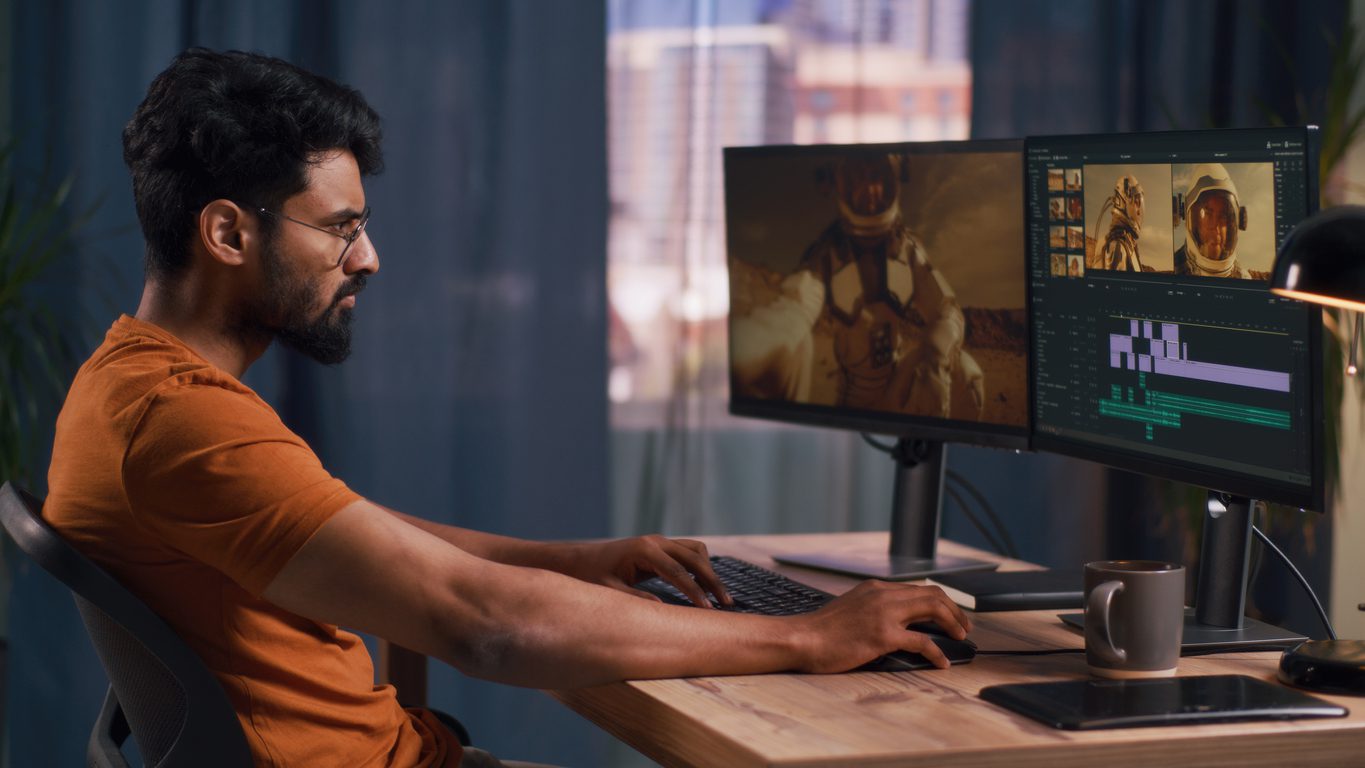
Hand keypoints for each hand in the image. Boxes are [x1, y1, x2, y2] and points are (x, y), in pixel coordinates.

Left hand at [553, 535, 730, 608]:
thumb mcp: (610, 591)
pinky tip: (703, 584)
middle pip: (694, 558)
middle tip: (726, 603)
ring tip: (717, 596)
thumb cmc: (591, 575)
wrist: (580, 559)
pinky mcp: (660, 546)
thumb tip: (663, 610)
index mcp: (644, 550)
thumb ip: (636, 600)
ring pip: (696, 550)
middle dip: (712, 580)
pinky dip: (699, 565)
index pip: (678, 572)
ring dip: (709, 570)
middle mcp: (655, 541)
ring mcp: (659, 541)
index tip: (708, 609)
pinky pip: (688, 551)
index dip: (695, 591)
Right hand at [794, 580, 971, 671]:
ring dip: (953, 623)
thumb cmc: (821, 631)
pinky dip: (937, 652)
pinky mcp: (883, 636)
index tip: (950, 613)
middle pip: (932, 594)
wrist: (802, 638)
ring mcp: (884, 614)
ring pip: (932, 610)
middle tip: (965, 626)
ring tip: (961, 637)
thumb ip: (872, 608)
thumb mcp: (850, 608)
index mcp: (875, 588)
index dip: (940, 600)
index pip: (917, 588)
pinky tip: (942, 662)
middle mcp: (882, 595)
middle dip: (954, 609)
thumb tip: (893, 622)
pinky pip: (922, 642)